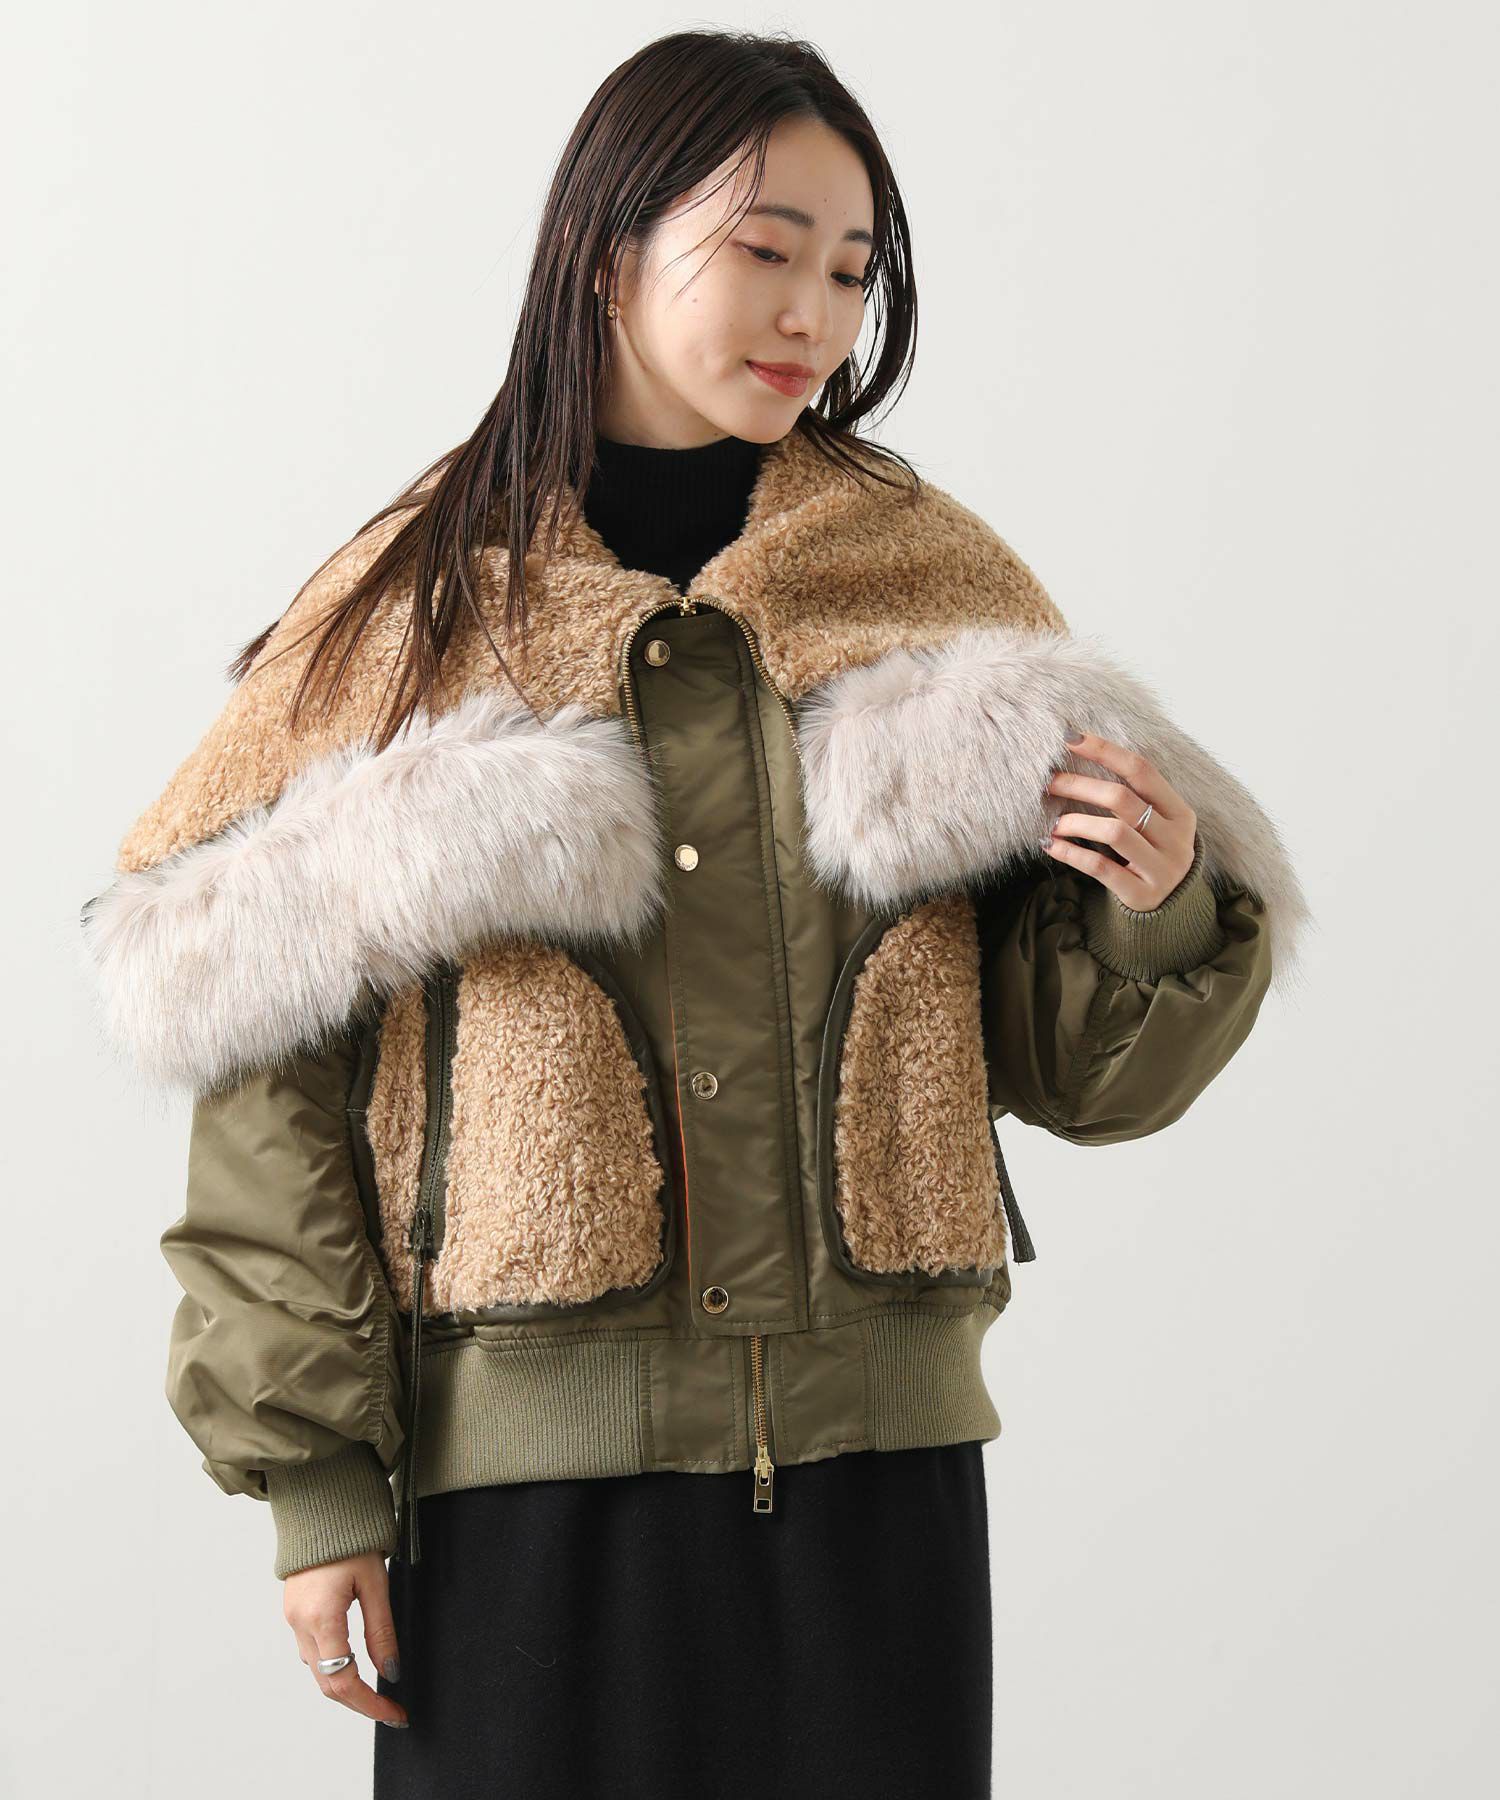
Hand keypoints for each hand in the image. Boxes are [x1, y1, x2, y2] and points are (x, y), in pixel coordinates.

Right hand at [284, 1550, 408, 1727]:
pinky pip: (313, 1653)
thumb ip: (381, 1631)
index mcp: (321, 1618)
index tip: (395, 1714)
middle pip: (328, 1684)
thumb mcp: (376, 1583)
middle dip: (360, 1703)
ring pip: (318, 1671)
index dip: (370, 1704)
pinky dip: (335, 1667)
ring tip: (379, 1693)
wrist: (320, 1509)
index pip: (343, 1680)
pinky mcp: (294, 1613)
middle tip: (392, 1710)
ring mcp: (293, 1620)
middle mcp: (300, 1625)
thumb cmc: (351, 1539)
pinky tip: (357, 1666)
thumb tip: (390, 1672)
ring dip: (347, 1687)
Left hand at [1042, 731, 1195, 910]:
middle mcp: (1176, 838)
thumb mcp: (1154, 824)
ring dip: (1075, 822)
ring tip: (1053, 822)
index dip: (1105, 750)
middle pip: (1122, 799)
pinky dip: (1071, 853)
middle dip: (1080, 785)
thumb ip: (1130, 797)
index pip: (1142, 770)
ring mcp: (1161, 868)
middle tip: (1049, 782)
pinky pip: (1100, 868)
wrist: (1169, 909)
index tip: (1070, 739)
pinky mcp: (1141, 894)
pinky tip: (1051, 845)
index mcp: (1180, 812)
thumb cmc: (1150, 853)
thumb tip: (1078, 756)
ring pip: (1113, 832)